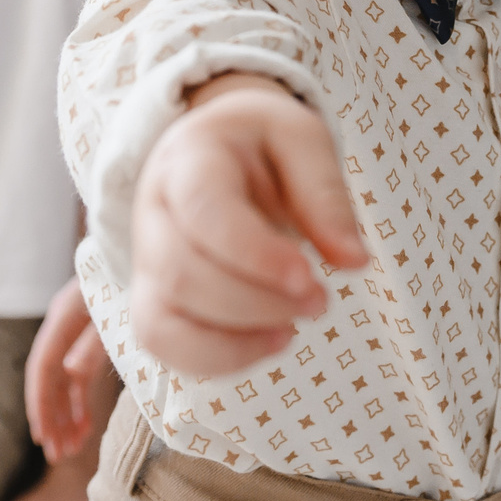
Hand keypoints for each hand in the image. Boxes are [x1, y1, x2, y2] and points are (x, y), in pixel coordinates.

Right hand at [27, 277, 119, 464]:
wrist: (154, 252)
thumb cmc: (137, 276)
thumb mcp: (119, 307)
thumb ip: (96, 338)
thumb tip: (70, 372)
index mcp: (66, 313)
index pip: (42, 366)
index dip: (41, 403)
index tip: (44, 437)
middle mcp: (64, 322)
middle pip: (49, 378)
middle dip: (52, 418)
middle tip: (59, 456)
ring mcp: (76, 330)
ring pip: (61, 381)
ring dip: (64, 415)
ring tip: (71, 449)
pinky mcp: (91, 336)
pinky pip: (77, 375)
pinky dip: (80, 402)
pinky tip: (84, 428)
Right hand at [131, 76, 367, 376]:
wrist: (222, 147)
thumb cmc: (264, 144)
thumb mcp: (303, 141)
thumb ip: (326, 196)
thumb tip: (354, 262)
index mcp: (188, 158)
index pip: (203, 212)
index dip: (253, 254)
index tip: (310, 276)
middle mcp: (153, 211)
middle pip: (183, 274)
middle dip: (259, 302)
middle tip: (320, 300)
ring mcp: (146, 260)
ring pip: (162, 321)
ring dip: (237, 340)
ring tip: (294, 326)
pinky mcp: (153, 298)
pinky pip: (164, 345)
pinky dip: (220, 359)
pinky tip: (272, 340)